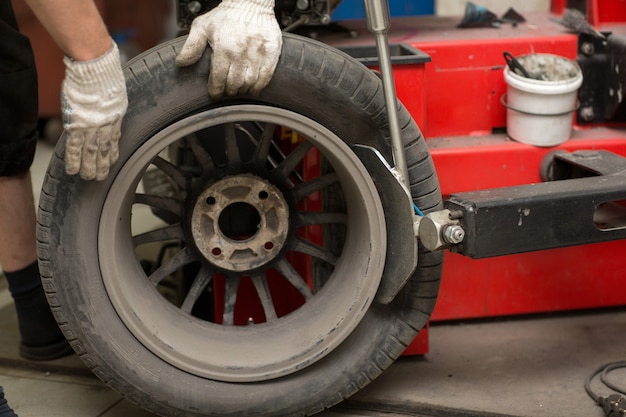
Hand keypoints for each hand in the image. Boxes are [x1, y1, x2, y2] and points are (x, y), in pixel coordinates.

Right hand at [61, 42, 127, 180]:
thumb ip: (112, 107)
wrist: (94, 67)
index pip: (114, 140)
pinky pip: (75, 146)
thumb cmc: (105, 73)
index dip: (112, 154)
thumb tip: (111, 113)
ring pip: (91, 152)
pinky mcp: (76, 122)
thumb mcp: (116, 93)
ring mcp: (91, 125)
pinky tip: (73, 169)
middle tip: (99, 178)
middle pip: (103, 150)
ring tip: (87, 178)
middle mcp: (106, 124)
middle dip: (101, 166)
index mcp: (116, 116)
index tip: (110, 163)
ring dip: (89, 167)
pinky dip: (74, 159)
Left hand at [176, 0, 281, 97]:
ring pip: (250, 83)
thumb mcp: (203, 26)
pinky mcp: (271, 53)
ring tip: (238, 89)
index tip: (215, 93)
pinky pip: (266, 77)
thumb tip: (181, 62)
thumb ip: (192, 46)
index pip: (219, 79)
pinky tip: (253, 86)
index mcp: (224, 48)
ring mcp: (258, 54)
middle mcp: (241, 53)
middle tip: (227, 91)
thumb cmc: (226, 15)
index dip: (215, 90)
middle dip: (229, 91)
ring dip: (243, 90)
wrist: (250, 3)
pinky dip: (259, 86)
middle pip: (234, 84)